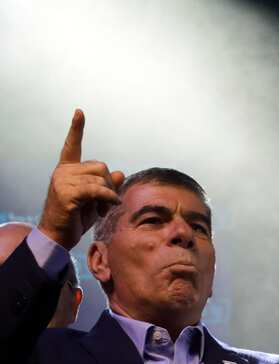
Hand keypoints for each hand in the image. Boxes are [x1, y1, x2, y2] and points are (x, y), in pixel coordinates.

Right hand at [37, 109, 123, 249]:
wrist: (58, 235)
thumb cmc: (76, 218)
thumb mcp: (96, 200)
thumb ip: (107, 185)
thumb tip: (119, 172)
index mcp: (67, 169)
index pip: (72, 145)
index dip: (77, 128)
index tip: (79, 112)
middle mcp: (63, 171)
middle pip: (101, 166)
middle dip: (110, 184)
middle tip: (108, 202)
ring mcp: (63, 181)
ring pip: (101, 179)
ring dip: (109, 195)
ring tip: (103, 208)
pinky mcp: (67, 193)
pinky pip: (98, 189)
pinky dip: (108, 198)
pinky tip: (109, 206)